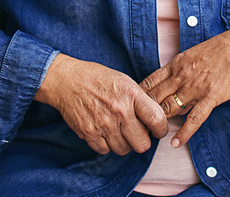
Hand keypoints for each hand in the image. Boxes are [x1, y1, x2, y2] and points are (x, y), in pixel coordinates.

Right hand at [35, 53, 167, 155]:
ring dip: (123, 142)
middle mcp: (119, 111)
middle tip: (136, 131)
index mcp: (130, 94)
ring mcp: (103, 124)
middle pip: (142, 144)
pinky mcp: (89, 134)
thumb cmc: (98, 79)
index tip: (158, 129)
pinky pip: (106, 150)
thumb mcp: (124, 81)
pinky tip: (104, 130)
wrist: (67, 80)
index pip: (156, 120)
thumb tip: (154, 120)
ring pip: (124, 150)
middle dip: (141, 140)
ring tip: (117, 128)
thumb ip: (139, 100)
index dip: (161, 129)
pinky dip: (107, 144)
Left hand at [139, 24, 229, 148]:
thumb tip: (168, 84)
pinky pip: (194, 118)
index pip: (150, 82)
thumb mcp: (191, 54)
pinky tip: (175, 143)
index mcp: (176, 64)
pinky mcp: (211, 97)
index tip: (132, 108)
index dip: (139, 97)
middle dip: (144, 113)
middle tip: (136, 126)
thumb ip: (179, 69)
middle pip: (156, 97)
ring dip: (160, 123)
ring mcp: (196, 87)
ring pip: (170, 108)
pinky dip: (184, 133)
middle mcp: (182, 75)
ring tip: (151, 135)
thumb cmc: (218, 49)